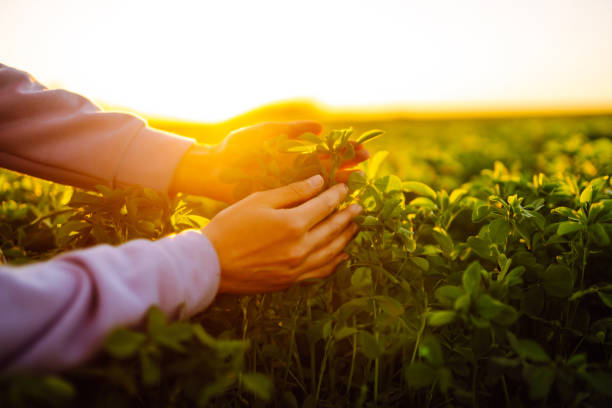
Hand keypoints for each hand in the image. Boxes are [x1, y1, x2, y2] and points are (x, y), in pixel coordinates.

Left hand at [170, 121, 368, 201]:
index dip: (345, 152)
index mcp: (295, 154)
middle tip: (367, 170)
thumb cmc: (237, 147)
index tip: (363, 152)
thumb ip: (291, 129)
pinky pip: (302, 205)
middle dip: (348, 170)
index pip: (327, 153)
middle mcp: (295, 172)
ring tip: (356, 189)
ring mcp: (288, 188)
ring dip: (337, 189)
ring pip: (319, 189)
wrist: (213, 167)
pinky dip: (317, 205)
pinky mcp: (278, 202)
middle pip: (329, 172)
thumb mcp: (265, 133)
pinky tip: (333, 208)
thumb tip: (320, 128)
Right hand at [201, 175, 361, 293]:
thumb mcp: (259, 200)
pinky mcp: (291, 281)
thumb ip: (291, 192)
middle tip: (360, 207)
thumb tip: (318, 182)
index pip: (325, 206)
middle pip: (334, 229)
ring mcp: (297, 267)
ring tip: (355, 228)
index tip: (346, 188)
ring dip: (346, 238)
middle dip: (348, 216)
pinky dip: (335, 263)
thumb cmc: (230, 227)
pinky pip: (321, 272)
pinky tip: (342, 256)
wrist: (211, 264)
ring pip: (332, 252)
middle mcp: (301, 248)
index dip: (337, 195)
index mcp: (293, 224)